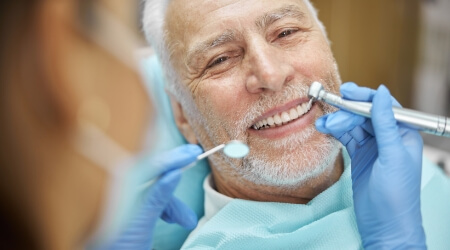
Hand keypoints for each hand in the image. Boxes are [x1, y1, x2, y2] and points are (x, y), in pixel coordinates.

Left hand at [107, 144, 201, 249]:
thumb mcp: (139, 225)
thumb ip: (155, 197)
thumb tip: (174, 173)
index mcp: (113, 191)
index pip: (146, 165)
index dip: (171, 158)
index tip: (192, 153)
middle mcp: (113, 193)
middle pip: (150, 177)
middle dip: (174, 185)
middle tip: (193, 185)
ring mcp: (117, 203)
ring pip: (150, 191)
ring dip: (170, 203)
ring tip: (186, 221)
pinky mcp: (121, 214)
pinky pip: (145, 201)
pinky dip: (161, 209)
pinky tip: (172, 218)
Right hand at [316, 83, 425, 248]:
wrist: (384, 225)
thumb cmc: (396, 194)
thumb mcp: (392, 155)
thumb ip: (385, 124)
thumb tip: (381, 92)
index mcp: (404, 134)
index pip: (384, 107)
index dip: (365, 97)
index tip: (346, 92)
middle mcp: (389, 137)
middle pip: (365, 114)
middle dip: (347, 112)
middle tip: (329, 113)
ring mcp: (373, 147)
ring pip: (353, 125)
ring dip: (337, 122)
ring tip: (321, 124)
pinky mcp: (360, 156)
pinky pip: (346, 138)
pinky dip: (335, 132)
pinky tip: (324, 130)